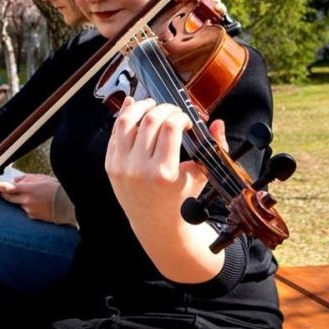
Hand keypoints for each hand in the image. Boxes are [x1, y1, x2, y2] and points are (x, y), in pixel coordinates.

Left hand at [0, 173, 59, 221]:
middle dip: (7, 193)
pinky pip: (26, 211)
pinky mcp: (33, 217)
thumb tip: (15, 180)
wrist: (68, 205)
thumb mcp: (41, 178)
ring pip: (19, 204)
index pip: (8, 187)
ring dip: (23, 200)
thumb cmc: (56, 189)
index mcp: (28, 189)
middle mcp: (26, 201)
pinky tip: (40, 204)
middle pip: (9, 197)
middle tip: (11, 189)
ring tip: (38, 197)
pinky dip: (30, 207)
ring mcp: (29, 210)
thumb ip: (26, 178)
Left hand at [104, 96, 228, 281]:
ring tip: (152, 105)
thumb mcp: (200, 176)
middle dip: (164, 109)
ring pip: (126, 122)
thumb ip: (214, 148)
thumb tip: (217, 123)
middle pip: (150, 120)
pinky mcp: (110, 165)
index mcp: (163, 172)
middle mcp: (139, 169)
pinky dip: (124, 118)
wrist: (155, 223)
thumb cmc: (180, 199)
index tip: (186, 119)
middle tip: (173, 111)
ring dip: (140, 107)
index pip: (170, 127)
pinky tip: (134, 110)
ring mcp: (121, 166)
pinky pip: (114, 134)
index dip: (180, 116)